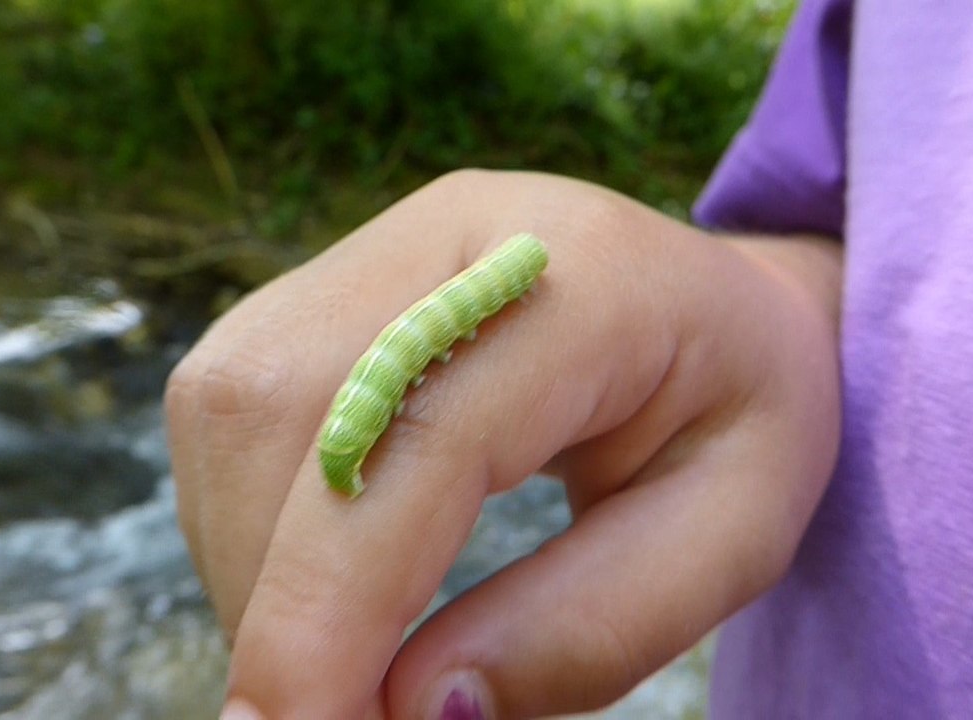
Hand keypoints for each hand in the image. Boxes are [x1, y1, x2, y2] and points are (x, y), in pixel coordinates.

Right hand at [165, 170, 841, 718]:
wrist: (720, 311)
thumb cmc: (739, 418)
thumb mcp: (735, 535)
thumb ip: (594, 624)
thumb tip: (413, 706)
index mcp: (588, 276)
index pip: (422, 433)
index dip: (334, 600)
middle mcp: (460, 232)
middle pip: (286, 405)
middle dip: (275, 594)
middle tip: (335, 715)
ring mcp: (382, 246)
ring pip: (233, 405)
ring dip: (255, 564)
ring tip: (340, 651)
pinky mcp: (330, 283)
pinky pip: (233, 408)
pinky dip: (255, 523)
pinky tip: (325, 580)